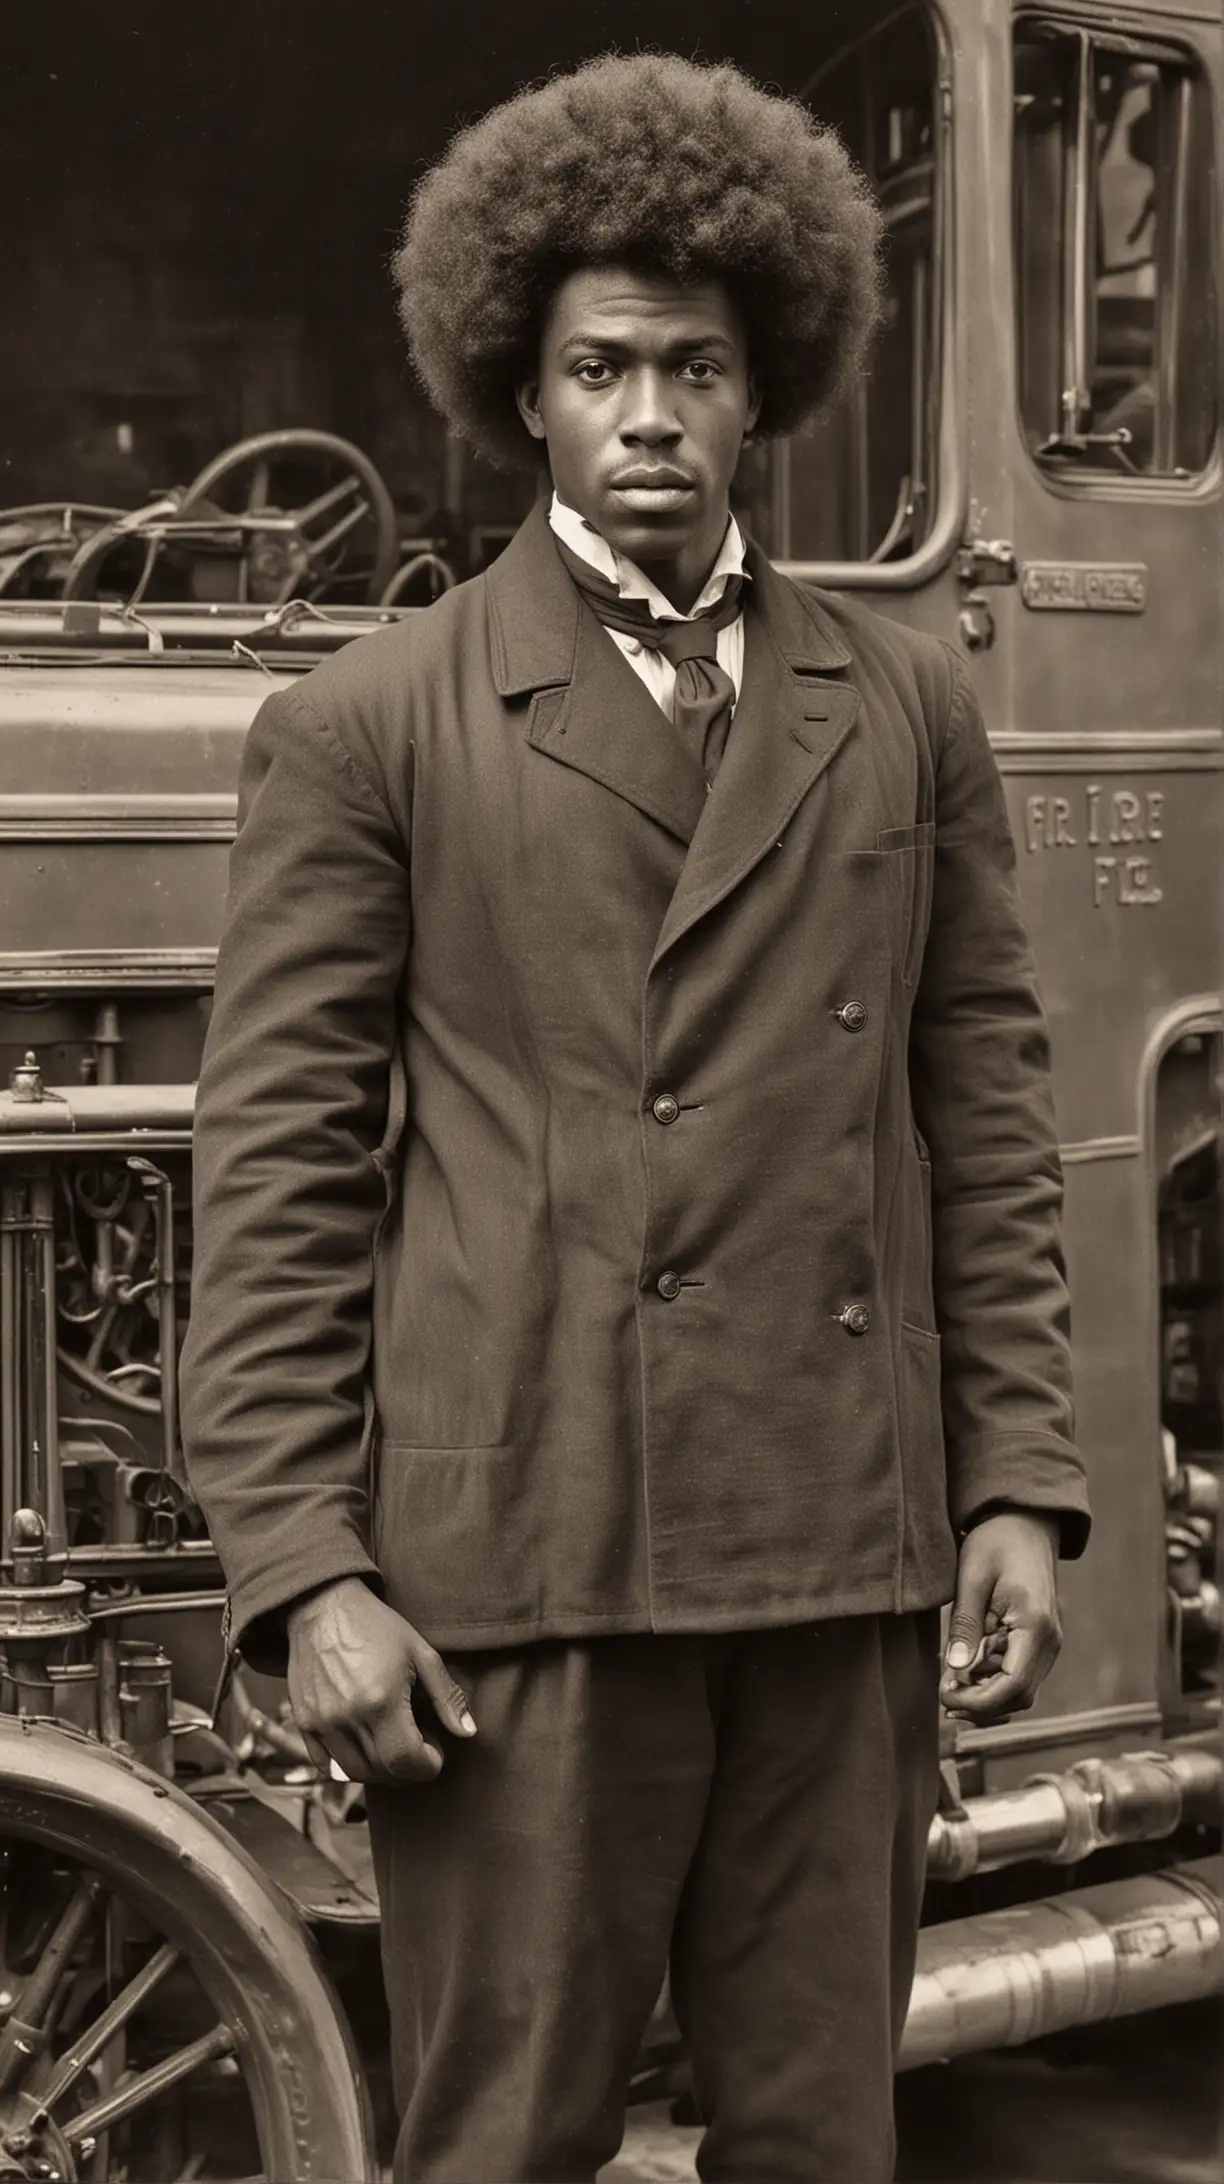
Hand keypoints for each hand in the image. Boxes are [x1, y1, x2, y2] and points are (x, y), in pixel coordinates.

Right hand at [286, 1576, 475, 1782]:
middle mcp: (347, 1717)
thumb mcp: (421, 1653)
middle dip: (408, 1768)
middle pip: (382, 1772)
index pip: (406, 1761)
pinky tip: (364, 1745)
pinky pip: (325, 1765)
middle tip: (419, 1744)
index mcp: (381, 1701)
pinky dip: (348, 1766)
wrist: (324, 1606)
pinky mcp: (304, 1721)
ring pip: (353, 1772)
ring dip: (380, 1770)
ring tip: (393, 1744)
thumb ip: (447, 1697)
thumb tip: (467, 1733)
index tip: (436, 1750)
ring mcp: (321, 1722)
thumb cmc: (377, 1626)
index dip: (428, 1765)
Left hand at [939, 1511, 1061, 1725]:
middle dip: (980, 1705)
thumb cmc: (996, 1543)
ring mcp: (1047, 1643)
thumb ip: (965, 1625)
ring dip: (986, 1697)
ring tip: (950, 1685)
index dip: (979, 1701)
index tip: (944, 1695)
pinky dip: (993, 1683)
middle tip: (943, 1695)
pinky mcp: (1037, 1642)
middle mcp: (1049, 1641)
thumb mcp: (971, 1577)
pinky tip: (966, 1670)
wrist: (1024, 1523)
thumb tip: (955, 1669)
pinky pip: (1018, 1676)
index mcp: (1035, 1625)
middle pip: (1019, 1697)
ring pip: (1020, 1692)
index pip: (1014, 1685)